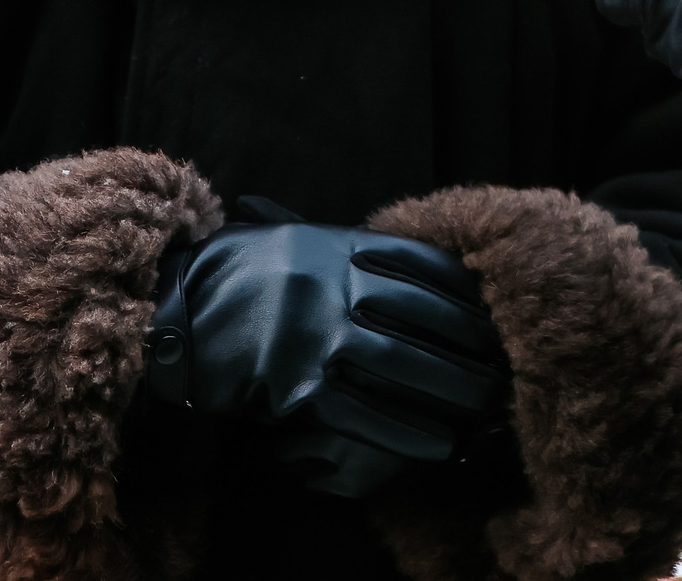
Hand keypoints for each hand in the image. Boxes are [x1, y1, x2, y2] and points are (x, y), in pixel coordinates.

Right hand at [145, 203, 510, 499]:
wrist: (173, 310)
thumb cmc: (241, 271)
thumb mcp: (299, 237)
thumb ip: (352, 246)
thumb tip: (414, 246)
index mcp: (342, 246)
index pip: (428, 268)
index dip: (470, 298)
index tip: (502, 316)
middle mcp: (336, 286)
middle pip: (428, 321)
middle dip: (476, 350)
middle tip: (509, 372)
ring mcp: (316, 335)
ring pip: (405, 368)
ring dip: (454, 394)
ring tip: (490, 412)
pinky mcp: (296, 385)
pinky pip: (365, 412)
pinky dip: (409, 431)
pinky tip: (442, 444)